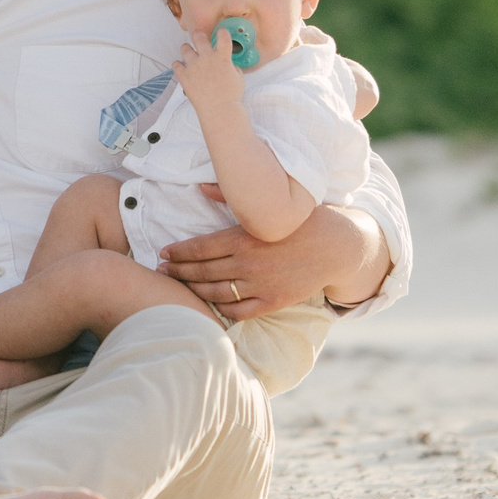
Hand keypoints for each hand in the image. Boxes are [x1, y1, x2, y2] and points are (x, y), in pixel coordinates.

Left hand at [160, 202, 386, 317]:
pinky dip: (221, 308)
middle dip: (177, 271)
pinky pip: (239, 310)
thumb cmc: (300, 220)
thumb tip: (200, 187)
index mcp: (243, 238)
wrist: (335, 246)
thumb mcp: (267, 204)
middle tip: (162, 270)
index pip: (198, 248)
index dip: (177, 253)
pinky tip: (210, 302)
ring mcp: (260, 285)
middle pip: (201, 271)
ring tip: (179, 285)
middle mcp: (248, 264)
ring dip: (193, 289)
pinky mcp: (272, 302)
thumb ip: (231, 196)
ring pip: (215, 292)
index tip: (163, 253)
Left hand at [173, 23, 243, 110]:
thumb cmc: (231, 96)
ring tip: (188, 52)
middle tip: (198, 36)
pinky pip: (176, 65)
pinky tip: (180, 66)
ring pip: (185, 48)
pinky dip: (178, 65)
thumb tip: (228, 64)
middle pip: (199, 37)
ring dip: (187, 49)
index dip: (222, 32)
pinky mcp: (184, 75)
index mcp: (222, 57)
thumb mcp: (239, 78)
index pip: (223, 36)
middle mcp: (207, 58)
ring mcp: (194, 66)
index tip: (221, 33)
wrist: (219, 109)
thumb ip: (232, 67)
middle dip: (198, 35)